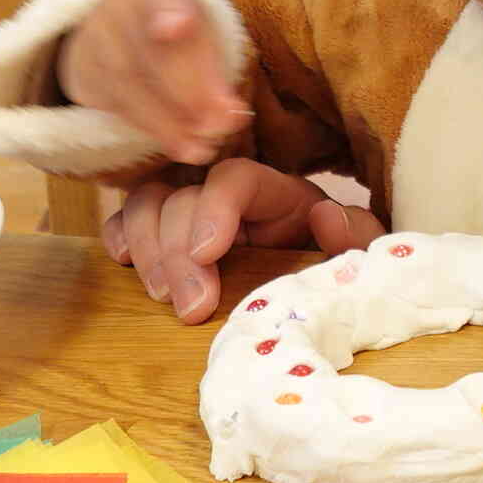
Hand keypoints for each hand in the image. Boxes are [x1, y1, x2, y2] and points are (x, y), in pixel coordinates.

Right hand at [54, 0, 248, 165]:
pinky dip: (150, 128)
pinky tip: (179, 145)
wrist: (119, 26)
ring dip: (168, 120)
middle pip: (147, 49)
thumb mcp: (201, 26)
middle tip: (221, 123)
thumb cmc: (177, 29)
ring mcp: (94, 39)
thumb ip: (214, 63)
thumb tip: (232, 115)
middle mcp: (119, 6)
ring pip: (126, 82)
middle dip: (188, 90)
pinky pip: (114, 103)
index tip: (179, 28)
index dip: (169, 10)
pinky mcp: (83, 74)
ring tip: (203, 147)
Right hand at [103, 156, 386, 322]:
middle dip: (177, 248)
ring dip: (146, 248)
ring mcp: (189, 210)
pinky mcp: (164, 236)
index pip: (235, 177)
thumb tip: (327, 217)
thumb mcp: (361, 254)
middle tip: (188, 305)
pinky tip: (124, 265)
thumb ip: (357, 235)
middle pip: (182, 194)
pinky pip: (127, 220)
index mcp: (277, 191)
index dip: (214, 208)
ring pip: (147, 202)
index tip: (209, 253)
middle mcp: (226, 193)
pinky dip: (121, 236)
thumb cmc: (336, 269)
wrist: (320, 294)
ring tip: (164, 296)